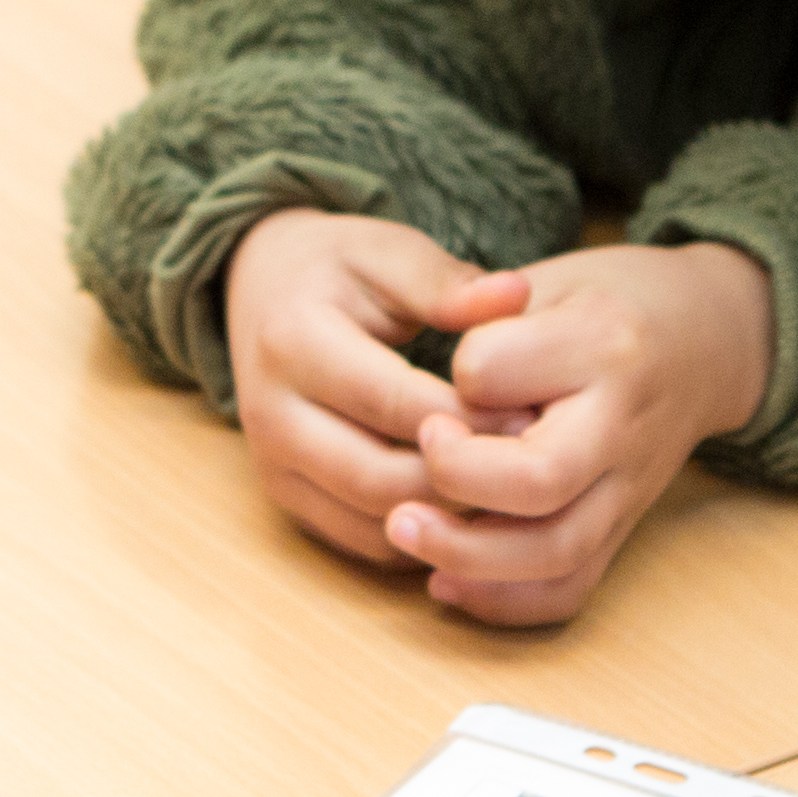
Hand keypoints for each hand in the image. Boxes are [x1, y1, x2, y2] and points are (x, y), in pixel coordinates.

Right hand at [221, 207, 522, 564]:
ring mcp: (273, 464)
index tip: (535, 416)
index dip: (470, 419)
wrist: (262, 291)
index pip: (393, 403)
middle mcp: (269, 415)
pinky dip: (424, 534)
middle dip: (464, 481)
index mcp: (293, 343)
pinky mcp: (286, 498)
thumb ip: (449, 283)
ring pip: (374, 522)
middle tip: (529, 466)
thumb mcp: (389, 254)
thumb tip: (516, 295)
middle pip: (380, 479)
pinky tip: (472, 505)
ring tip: (508, 487)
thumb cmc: (339, 269)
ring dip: (449, 517)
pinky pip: (364, 541)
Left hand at [388, 240, 769, 628]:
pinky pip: (570, 588)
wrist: (705, 341)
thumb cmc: (607, 305)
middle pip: (539, 479)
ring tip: (404, 531)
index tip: (445, 378)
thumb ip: (483, 328)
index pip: (493, 372)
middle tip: (414, 453)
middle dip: (454, 478)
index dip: (452, 378)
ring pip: (554, 551)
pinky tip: (447, 581)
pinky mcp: (623, 528)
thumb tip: (425, 404)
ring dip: (466, 555)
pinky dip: (504, 601)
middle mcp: (621, 422)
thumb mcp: (546, 283)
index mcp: (601, 341)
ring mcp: (629, 485)